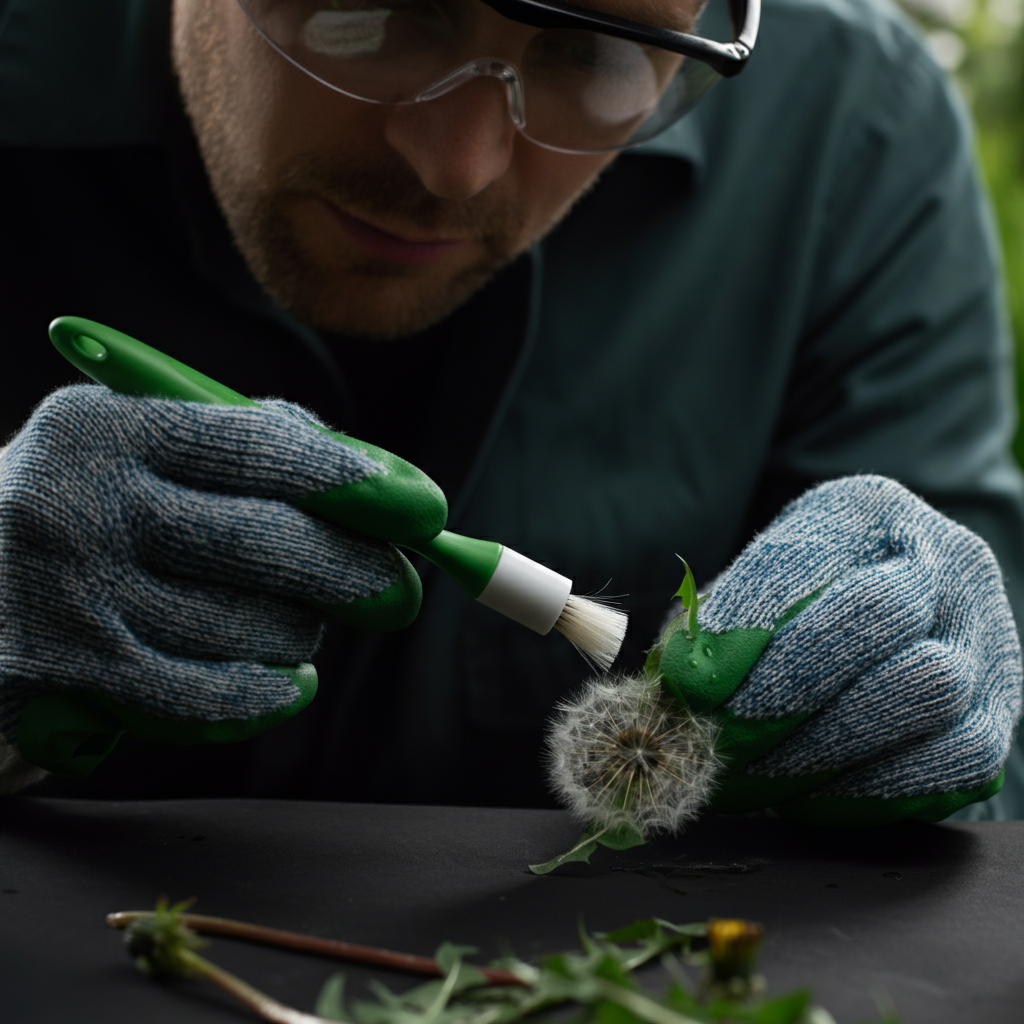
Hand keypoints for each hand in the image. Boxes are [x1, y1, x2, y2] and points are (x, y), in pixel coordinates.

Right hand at [0, 386, 444, 776]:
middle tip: (399, 591)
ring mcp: (66, 600)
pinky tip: (289, 680)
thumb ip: (246, 443)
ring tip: (298, 622)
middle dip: (355, 571)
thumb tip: (374, 474)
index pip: (258, 448)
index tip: (419, 507)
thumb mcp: (135, 449)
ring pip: (248, 628)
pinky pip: (208, 701)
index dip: (353, 482)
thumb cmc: (77, 510)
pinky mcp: (64, 682)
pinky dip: (267, 694)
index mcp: (105, 429)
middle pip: (265, 543)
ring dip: (300, 632)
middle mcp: (77, 506)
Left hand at [647, 475, 1022, 825]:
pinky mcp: (996, 721)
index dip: (742, 630)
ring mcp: (985, 639)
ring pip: (925, 689)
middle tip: (716, 739)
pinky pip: (950, 764)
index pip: (805, 562)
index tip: (688, 688)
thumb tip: (677, 692)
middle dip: (784, 689)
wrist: (876, 623)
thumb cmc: (789, 609)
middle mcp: (944, 560)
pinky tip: (802, 795)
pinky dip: (866, 790)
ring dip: (822, 746)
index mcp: (865, 511)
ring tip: (746, 778)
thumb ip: (710, 631)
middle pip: (878, 615)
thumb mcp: (743, 594)